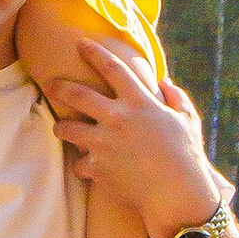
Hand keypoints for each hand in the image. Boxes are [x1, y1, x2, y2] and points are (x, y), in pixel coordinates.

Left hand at [52, 43, 225, 237]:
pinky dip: (83, 166)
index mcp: (140, 102)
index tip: (81, 44)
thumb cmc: (187, 156)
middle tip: (50, 84)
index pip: (112, 68)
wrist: (177, 194)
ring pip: (67, 129)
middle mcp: (117, 118)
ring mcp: (104, 143)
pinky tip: (87, 167)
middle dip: (59, 87)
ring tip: (61, 128)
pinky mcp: (97, 168)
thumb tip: (164, 82)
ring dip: (62, 127)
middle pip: (77, 95)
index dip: (94, 53)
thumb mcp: (188, 121)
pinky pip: (79, 164)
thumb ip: (176, 98)